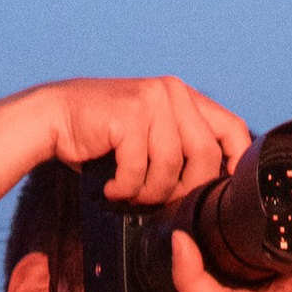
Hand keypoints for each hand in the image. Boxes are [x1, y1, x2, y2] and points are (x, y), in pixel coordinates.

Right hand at [45, 75, 249, 197]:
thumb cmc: (103, 136)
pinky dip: (124, 189)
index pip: (232, 129)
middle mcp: (173, 92)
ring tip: (129, 192)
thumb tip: (212, 188)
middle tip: (157, 200)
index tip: (223, 193)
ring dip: (148, 193)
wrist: (55, 117)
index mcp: (184, 97)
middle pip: (205, 156)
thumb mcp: (151, 137)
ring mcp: (152, 100)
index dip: (236, 164)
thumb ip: (181, 148)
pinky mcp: (129, 115)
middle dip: (184, 190)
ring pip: (171, 168)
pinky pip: (139, 171)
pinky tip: (111, 186)